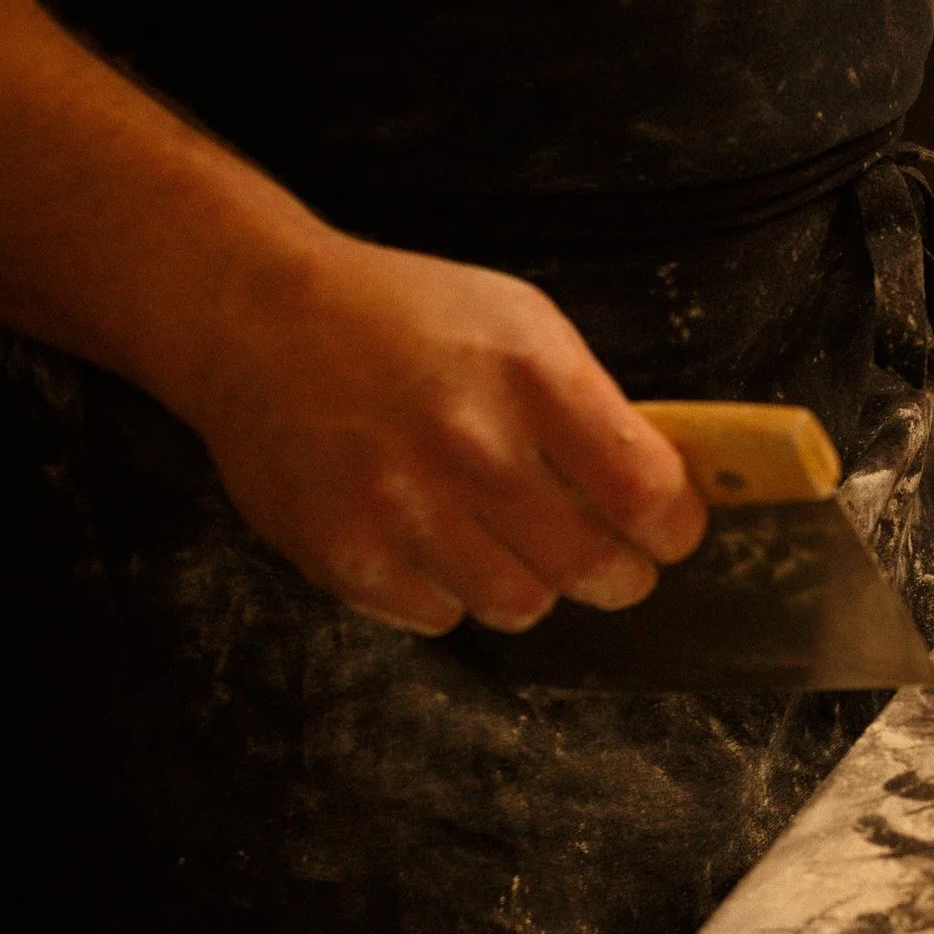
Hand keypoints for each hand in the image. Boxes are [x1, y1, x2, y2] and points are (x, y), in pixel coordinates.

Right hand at [168, 234, 706, 635]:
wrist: (258, 318)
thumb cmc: (407, 318)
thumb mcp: (522, 324)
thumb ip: (591, 409)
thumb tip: (660, 494)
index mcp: (530, 376)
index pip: (645, 492)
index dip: (675, 527)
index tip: (672, 530)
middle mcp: (468, 443)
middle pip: (592, 568)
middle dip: (620, 575)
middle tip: (615, 565)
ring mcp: (400, 503)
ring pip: (520, 606)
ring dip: (532, 585)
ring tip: (513, 544)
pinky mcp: (344, 551)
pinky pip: (439, 615)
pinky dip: (450, 592)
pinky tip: (434, 541)